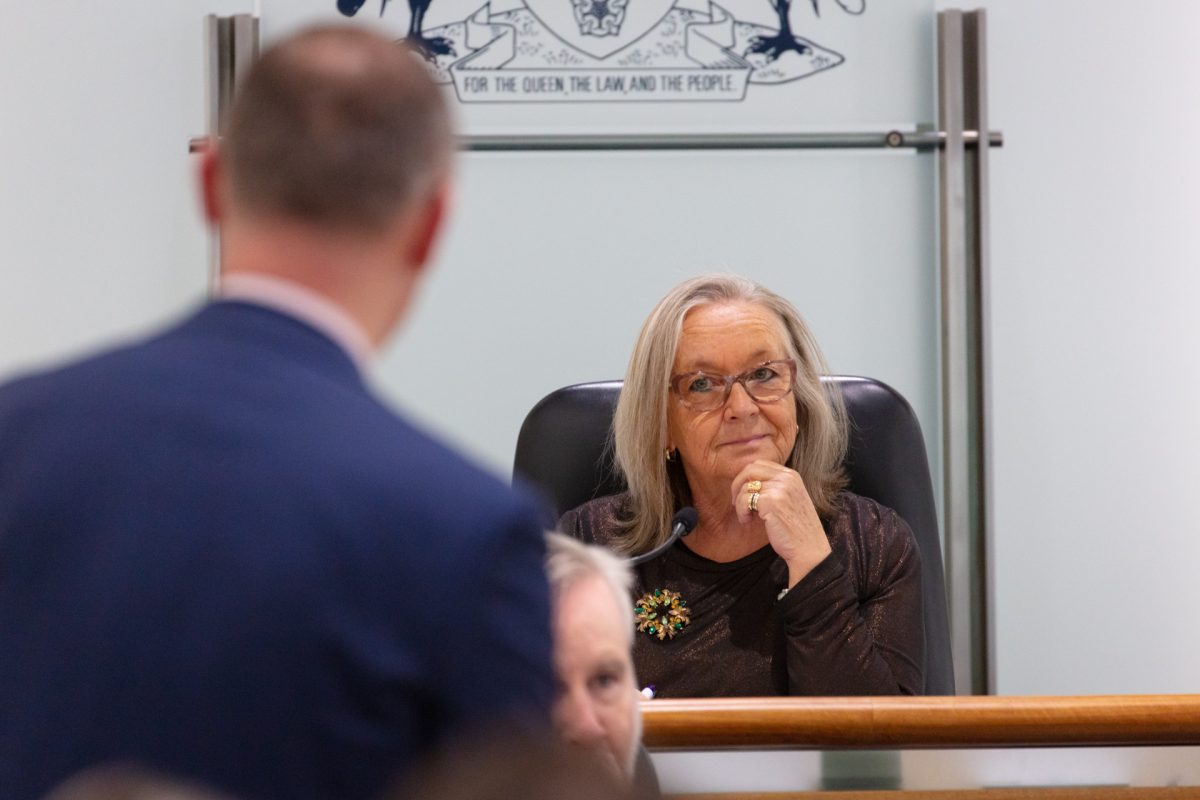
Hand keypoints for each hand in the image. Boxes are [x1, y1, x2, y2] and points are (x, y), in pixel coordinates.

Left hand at [731, 460, 830, 586]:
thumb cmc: (796, 528)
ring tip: (746, 516)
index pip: (760, 464)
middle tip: (736, 502)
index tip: (743, 493)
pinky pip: (744, 500)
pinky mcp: (771, 502)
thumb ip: (774, 487)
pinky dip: (741, 511)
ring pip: (745, 486)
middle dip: (737, 485)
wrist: (808, 548)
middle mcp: (787, 478)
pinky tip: (747, 521)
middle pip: (750, 469)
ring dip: (739, 503)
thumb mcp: (789, 499)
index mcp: (791, 475)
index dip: (746, 477)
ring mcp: (779, 488)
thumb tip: (746, 481)